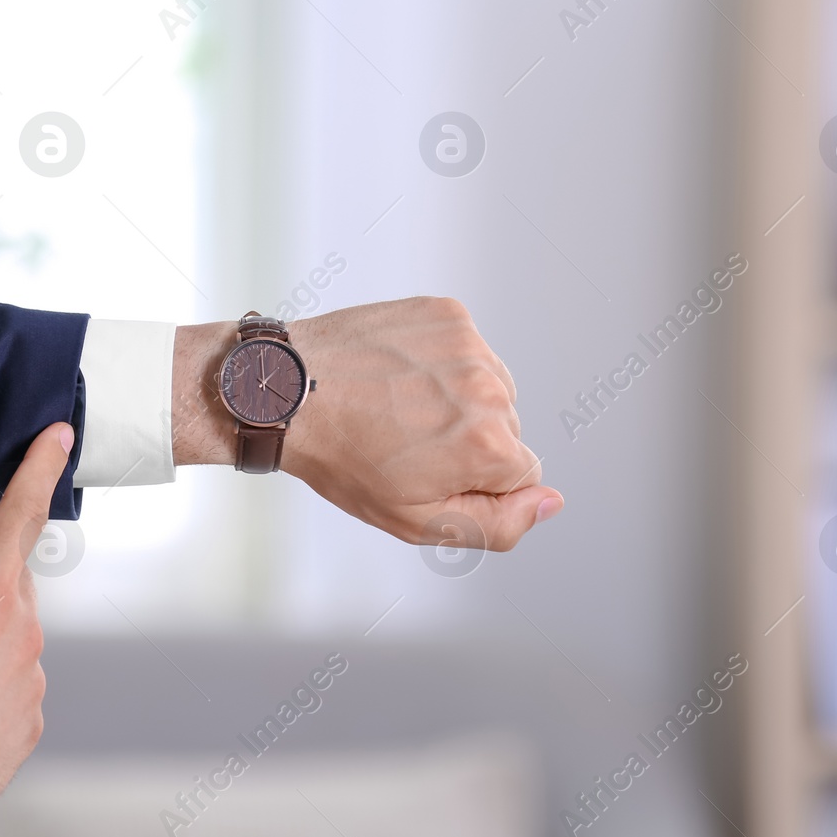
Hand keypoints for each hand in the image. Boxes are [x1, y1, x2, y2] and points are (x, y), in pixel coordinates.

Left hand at [173, 298, 560, 549]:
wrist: (285, 389)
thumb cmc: (343, 459)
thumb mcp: (415, 520)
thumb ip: (497, 523)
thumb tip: (550, 500)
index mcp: (489, 444)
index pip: (521, 476)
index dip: (473, 482)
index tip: (426, 471)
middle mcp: (488, 386)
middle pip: (508, 429)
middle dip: (467, 441)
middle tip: (404, 441)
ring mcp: (468, 343)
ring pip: (490, 388)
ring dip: (457, 400)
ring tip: (398, 407)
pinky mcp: (448, 313)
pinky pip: (467, 351)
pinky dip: (441, 363)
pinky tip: (397, 375)